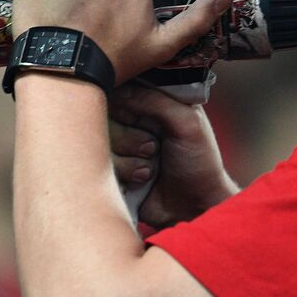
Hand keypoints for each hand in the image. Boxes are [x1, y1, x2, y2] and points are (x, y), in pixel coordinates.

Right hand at [108, 83, 237, 227]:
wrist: (196, 207)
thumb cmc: (199, 161)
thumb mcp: (187, 121)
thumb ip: (155, 100)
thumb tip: (119, 89)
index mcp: (151, 103)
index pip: (120, 89)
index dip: (125, 105)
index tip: (138, 118)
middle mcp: (131, 121)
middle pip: (102, 116)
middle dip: (128, 136)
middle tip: (152, 148)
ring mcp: (120, 146)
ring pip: (99, 142)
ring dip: (127, 159)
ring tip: (150, 170)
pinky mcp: (112, 170)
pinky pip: (97, 165)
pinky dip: (121, 174)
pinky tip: (141, 181)